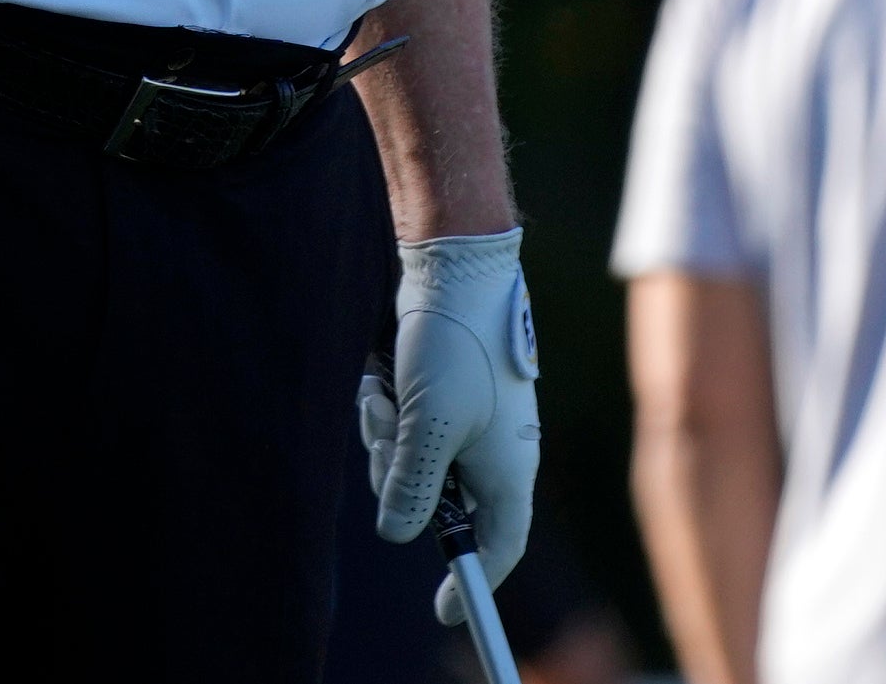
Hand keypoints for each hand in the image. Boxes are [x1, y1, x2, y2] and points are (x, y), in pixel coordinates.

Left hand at [362, 229, 540, 625]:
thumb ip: (413, 486)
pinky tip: (377, 384)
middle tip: (387, 438)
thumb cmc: (455, 348)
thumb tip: (397, 535)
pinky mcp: (442, 402)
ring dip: (386, 440)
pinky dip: (386, 417)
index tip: (446, 612)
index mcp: (508, 471)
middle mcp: (493, 455)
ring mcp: (468, 428)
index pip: (498, 546)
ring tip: (382, 399)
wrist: (456, 274)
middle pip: (438, 506)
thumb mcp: (428, 425)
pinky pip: (405, 433)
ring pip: (413, 467)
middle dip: (398, 479)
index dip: (474, 581)